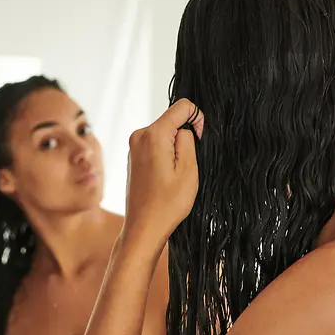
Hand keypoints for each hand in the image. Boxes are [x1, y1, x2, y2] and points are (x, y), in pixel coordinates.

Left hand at [122, 99, 203, 249]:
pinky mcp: (134, 157)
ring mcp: (134, 147)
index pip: (182, 107)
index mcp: (153, 135)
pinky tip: (167, 178)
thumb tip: (186, 128)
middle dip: (185, 137)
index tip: (201, 141)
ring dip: (176, 150)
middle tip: (187, 166)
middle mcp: (139, 136)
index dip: (197, 119)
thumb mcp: (188, 169)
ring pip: (165, 135)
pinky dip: (166, 156)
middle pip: (172, 121)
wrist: (144, 227)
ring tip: (175, 175)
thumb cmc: (167, 204)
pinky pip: (157, 146)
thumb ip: (189, 140)